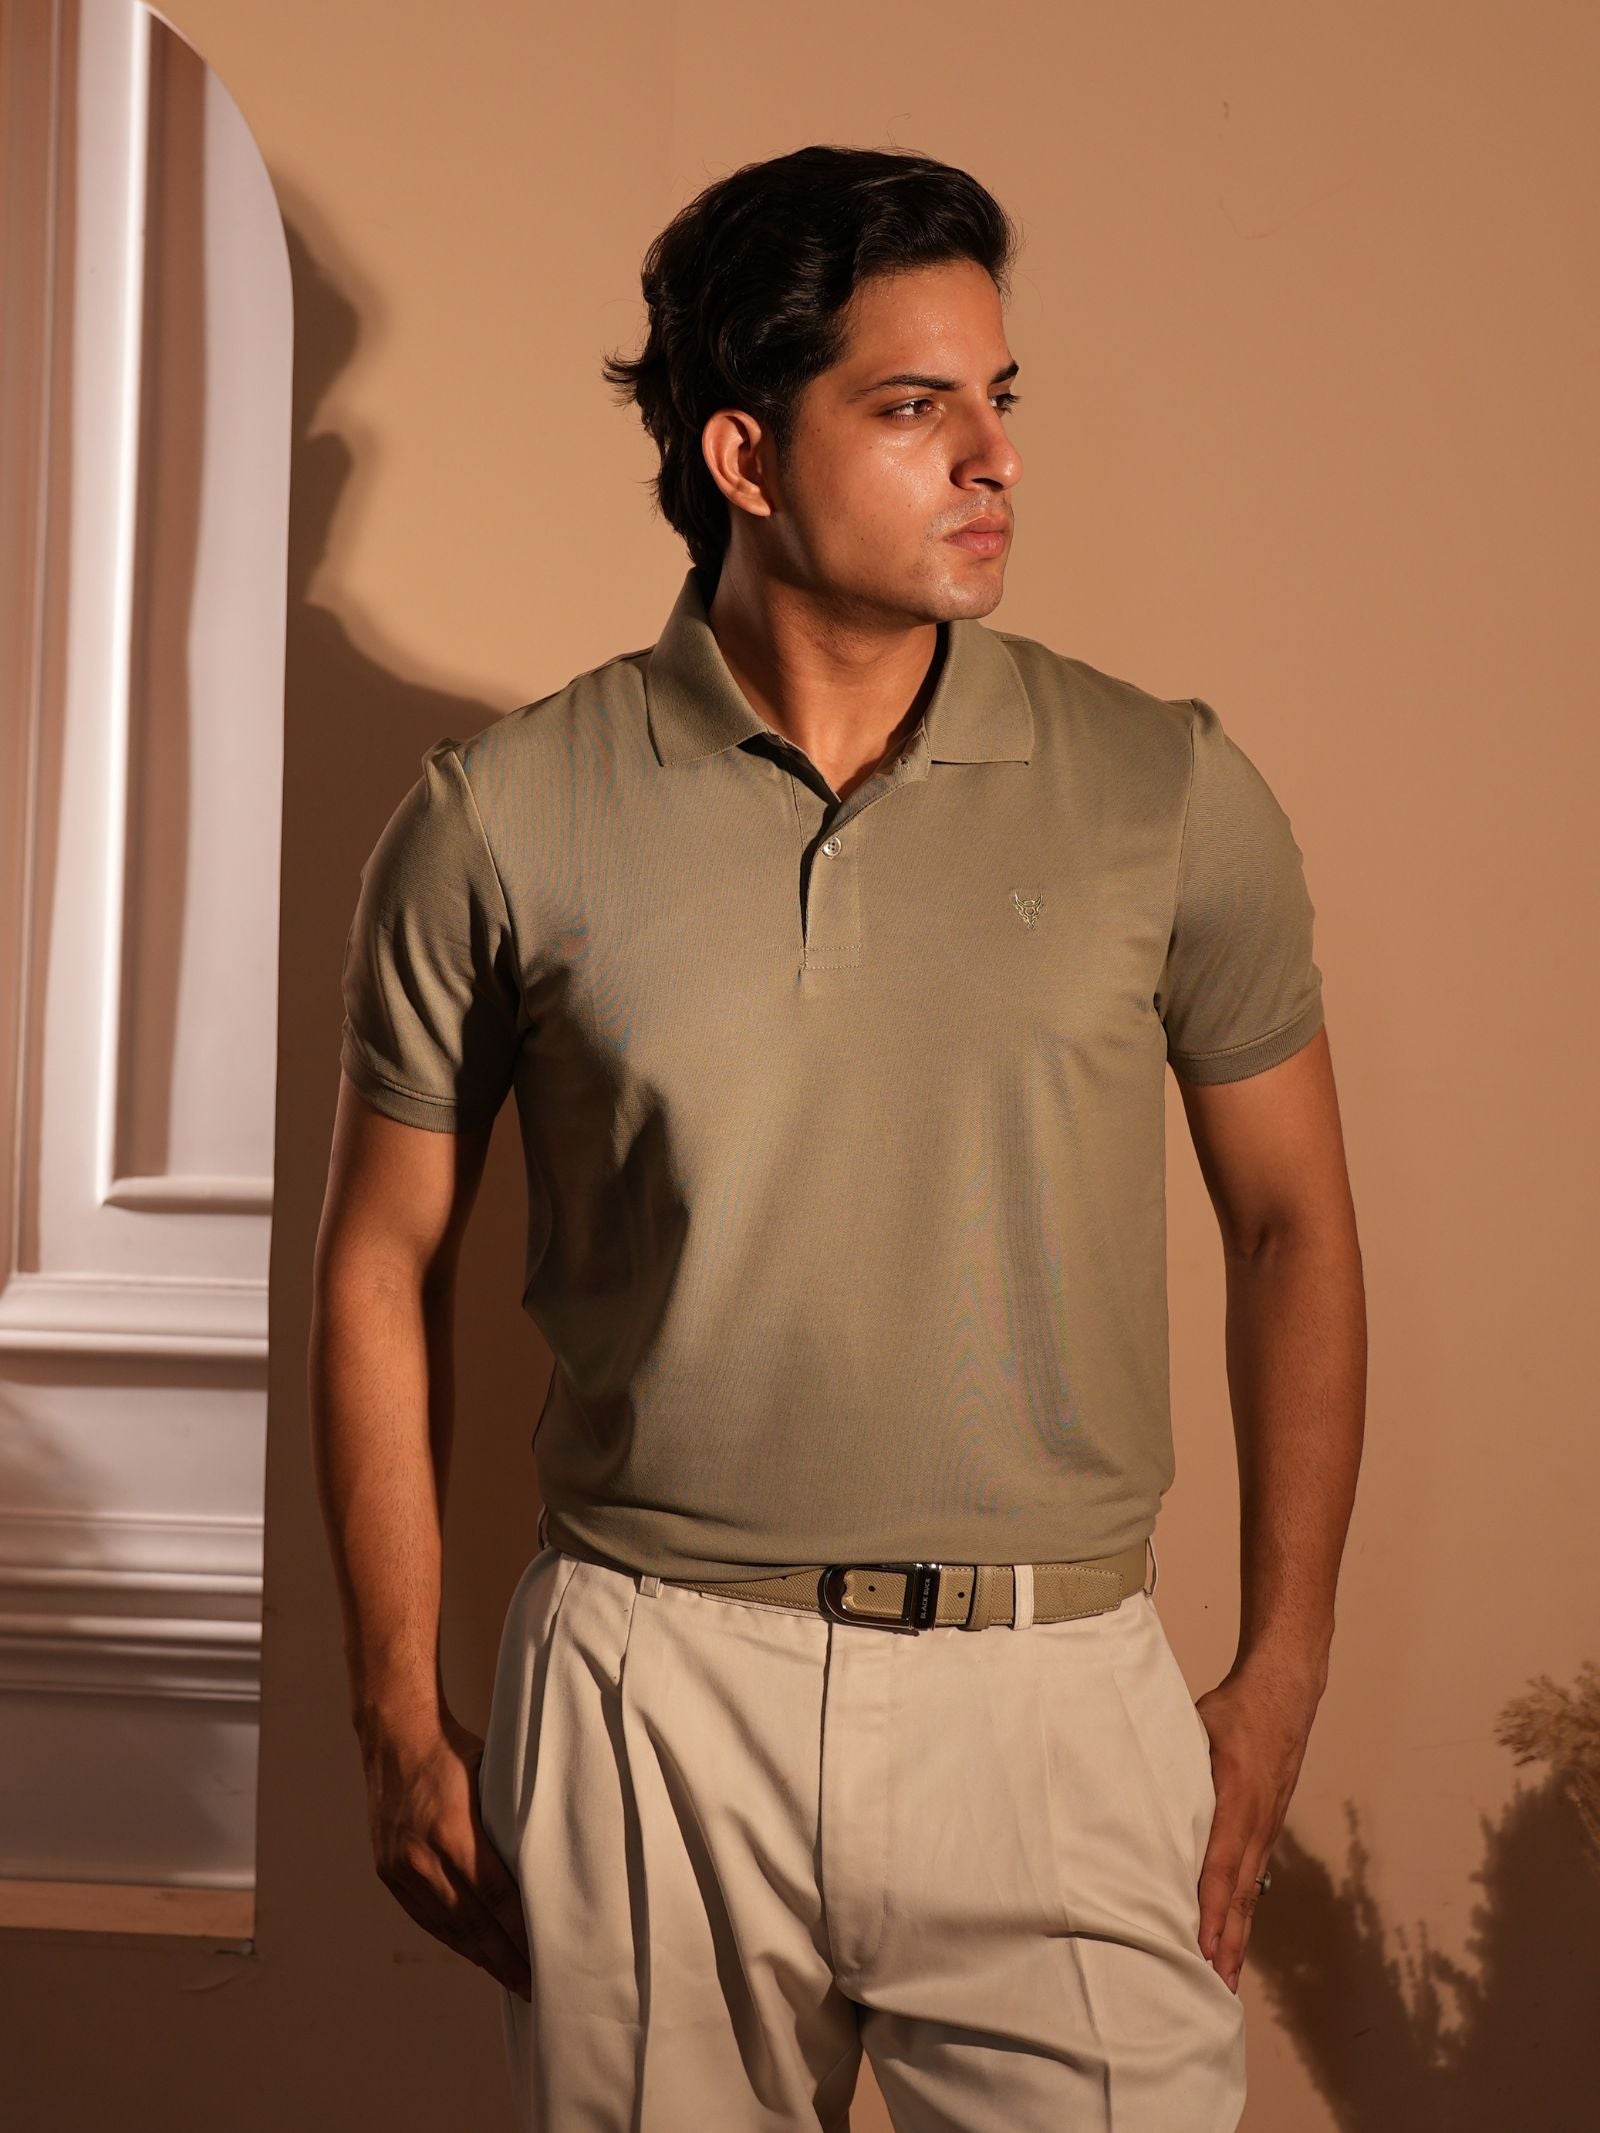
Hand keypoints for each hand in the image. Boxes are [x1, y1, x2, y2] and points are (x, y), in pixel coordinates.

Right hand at [360, 1705, 530, 2000]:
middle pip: (472, 1923)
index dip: (521, 1931)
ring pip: (447, 1926)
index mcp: (454, 1830)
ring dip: (481, 1956)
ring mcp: (402, 1867)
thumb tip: (549, 1859)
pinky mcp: (388, 1872)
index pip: (497, 1895)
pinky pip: (425, 1916)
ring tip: (511, 1978)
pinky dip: (452, 1938)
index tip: (547, 1955)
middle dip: (506, 1959)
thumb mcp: (493, 1777)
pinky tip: (474, 1952)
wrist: (395, 1736)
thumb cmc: (454, 1751)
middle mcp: (423, 1855)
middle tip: (535, 1986)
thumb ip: (511, 1821)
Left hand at [1192, 1656, 1319, 1992]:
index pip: (1219, 1863)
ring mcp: (1266, 1828)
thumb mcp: (1197, 1729)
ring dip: (1238, 1936)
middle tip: (1213, 1986)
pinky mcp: (1268, 1828)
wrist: (1285, 1694)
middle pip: (1239, 1892)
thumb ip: (1171, 1762)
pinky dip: (1244, 1911)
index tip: (1200, 1944)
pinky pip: (1254, 1877)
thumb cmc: (1235, 1710)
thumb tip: (1134, 1786)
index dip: (1210, 1908)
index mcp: (1236, 1798)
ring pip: (1250, 1892)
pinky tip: (1235, 1935)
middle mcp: (1256, 1822)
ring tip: (1224, 1979)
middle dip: (1226, 1942)